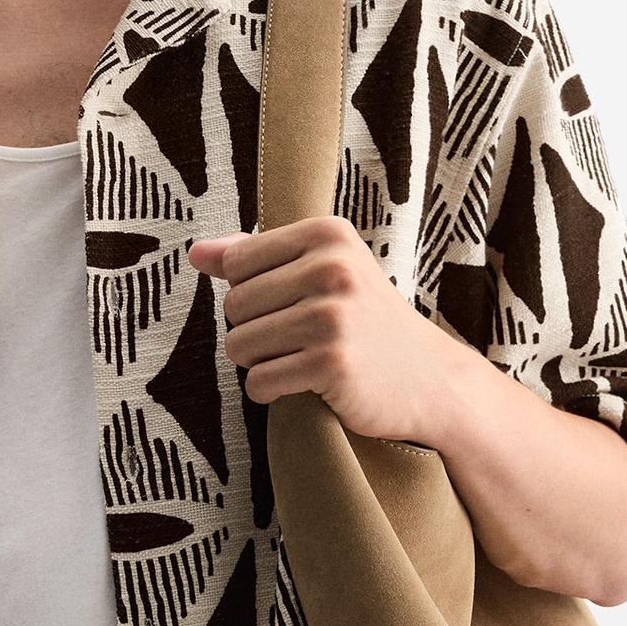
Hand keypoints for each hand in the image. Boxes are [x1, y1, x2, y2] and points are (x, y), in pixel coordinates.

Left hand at [187, 216, 456, 445]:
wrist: (430, 378)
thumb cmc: (368, 322)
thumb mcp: (325, 271)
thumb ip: (259, 257)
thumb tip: (196, 253)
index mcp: (328, 234)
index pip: (237, 262)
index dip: (252, 293)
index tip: (293, 304)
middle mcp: (332, 269)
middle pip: (234, 306)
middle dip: (256, 331)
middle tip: (300, 340)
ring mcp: (333, 317)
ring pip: (239, 345)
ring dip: (260, 363)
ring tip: (301, 360)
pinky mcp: (331, 364)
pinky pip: (258, 382)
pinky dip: (270, 391)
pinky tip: (305, 384)